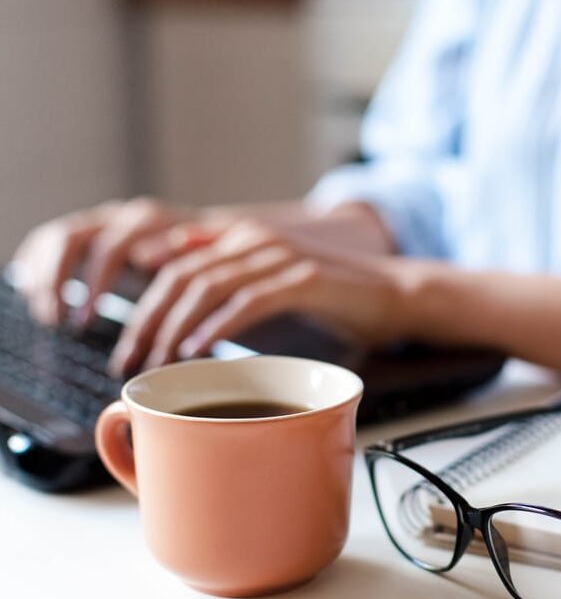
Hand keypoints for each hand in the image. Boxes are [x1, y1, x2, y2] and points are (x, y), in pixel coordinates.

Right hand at [11, 197, 213, 326]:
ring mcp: (100, 222)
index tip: (87, 317)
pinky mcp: (85, 233)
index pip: (111, 244)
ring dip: (47, 278)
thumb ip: (192, 250)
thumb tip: (156, 251)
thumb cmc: (214, 260)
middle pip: (72, 239)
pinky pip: (49, 241)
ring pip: (57, 239)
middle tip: (61, 322)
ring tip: (49, 317)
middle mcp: (118, 217)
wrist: (212, 239)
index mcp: (148, 220)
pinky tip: (33, 294)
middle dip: (60, 280)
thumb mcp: (210, 260)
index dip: (96, 280)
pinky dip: (37, 266)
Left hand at [109, 220, 418, 375]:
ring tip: (158, 361)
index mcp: (241, 237)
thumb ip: (229, 276)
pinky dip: (217, 326)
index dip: (142, 305)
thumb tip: (178, 276)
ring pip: (207, 286)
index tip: (129, 347)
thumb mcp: (273, 282)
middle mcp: (254, 239)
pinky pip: (247, 301)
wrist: (393, 293)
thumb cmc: (333, 297)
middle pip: (181, 276)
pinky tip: (197, 349)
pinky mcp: (303, 278)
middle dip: (148, 322)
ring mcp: (279, 256)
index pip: (173, 265)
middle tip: (131, 361)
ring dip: (175, 327)